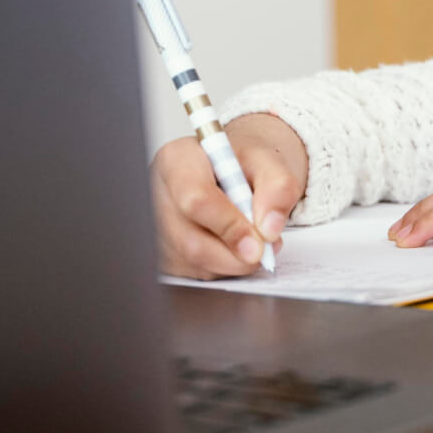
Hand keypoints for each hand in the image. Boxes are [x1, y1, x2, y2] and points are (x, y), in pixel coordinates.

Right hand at [150, 113, 307, 278]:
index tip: (259, 242)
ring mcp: (154, 225)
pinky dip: (222, 268)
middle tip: (265, 250)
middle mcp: (157, 192)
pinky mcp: (161, 252)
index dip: (229, 225)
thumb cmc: (245, 163)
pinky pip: (194, 273)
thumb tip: (269, 229)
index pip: (195, 199)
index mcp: (178, 159)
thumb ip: (278, 188)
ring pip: (193, 262)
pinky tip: (233, 246)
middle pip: (190, 240)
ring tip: (254, 241)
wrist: (236, 169)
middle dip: (234, 254)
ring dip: (232, 262)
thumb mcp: (271, 162)